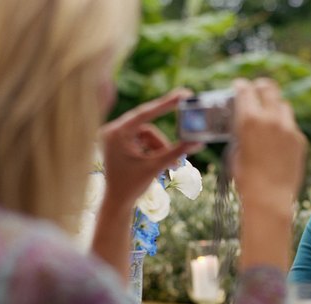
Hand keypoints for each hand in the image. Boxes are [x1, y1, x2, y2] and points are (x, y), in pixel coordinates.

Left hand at [91, 89, 201, 276]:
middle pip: (147, 126)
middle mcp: (112, 131)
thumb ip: (176, 152)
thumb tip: (198, 142)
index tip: (183, 94)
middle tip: (186, 139)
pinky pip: (143, 140)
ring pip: (148, 135)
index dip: (165, 103)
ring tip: (171, 167)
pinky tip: (159, 164)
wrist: (116, 203)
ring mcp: (115, 137)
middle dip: (163, 142)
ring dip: (160, 149)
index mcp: (116, 133)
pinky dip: (153, 151)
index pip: (144, 113)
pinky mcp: (120, 143)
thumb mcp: (155, 166)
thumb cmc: (131, 186)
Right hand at [230, 78, 305, 209]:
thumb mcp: (235, 150)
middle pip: (269, 88)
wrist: (270, 198)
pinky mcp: (300, 139)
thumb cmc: (246, 178)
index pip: (245, 89)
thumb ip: (240, 130)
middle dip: (260, 87)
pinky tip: (277, 139)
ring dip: (274, 106)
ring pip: (283, 105)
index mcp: (249, 119)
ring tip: (268, 115)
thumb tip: (242, 122)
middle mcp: (271, 118)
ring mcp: (288, 128)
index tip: (239, 86)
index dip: (241, 86)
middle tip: (256, 90)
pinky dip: (283, 126)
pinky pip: (290, 125)